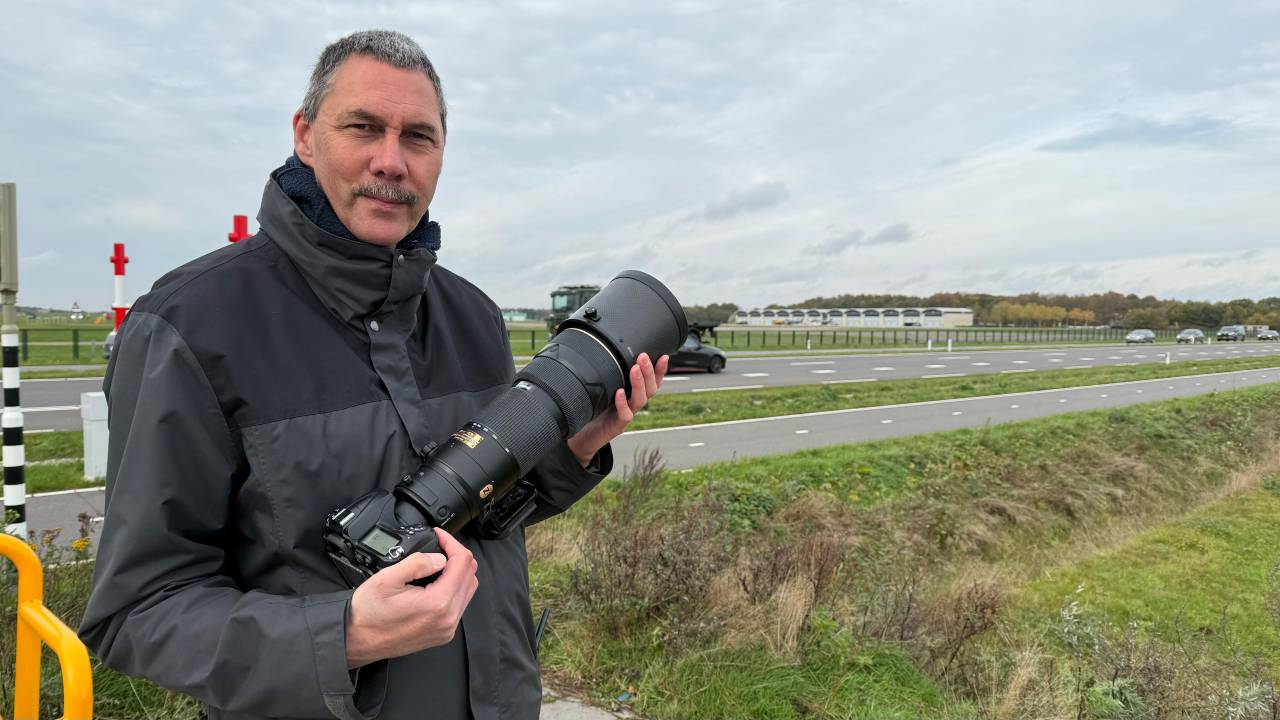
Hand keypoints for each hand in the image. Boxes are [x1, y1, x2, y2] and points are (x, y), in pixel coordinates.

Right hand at [345, 528, 477, 667]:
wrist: (356, 640)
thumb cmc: (368, 613)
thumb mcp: (387, 578)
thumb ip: (417, 563)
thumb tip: (440, 557)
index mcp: (438, 603)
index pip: (463, 563)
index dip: (452, 543)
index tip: (439, 536)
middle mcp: (448, 618)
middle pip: (471, 575)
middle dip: (457, 555)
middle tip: (440, 546)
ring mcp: (447, 628)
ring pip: (468, 590)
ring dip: (458, 572)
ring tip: (438, 562)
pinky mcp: (443, 633)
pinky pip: (460, 605)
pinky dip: (454, 588)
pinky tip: (437, 582)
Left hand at [566, 352, 667, 465]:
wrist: (585, 437)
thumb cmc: (596, 410)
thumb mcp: (605, 389)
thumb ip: (611, 374)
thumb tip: (609, 350)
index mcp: (634, 394)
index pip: (652, 381)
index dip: (660, 371)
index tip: (664, 357)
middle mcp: (634, 404)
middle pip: (650, 389)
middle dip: (649, 372)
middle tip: (643, 357)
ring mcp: (627, 415)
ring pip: (640, 400)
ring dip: (639, 384)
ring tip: (635, 369)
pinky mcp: (618, 426)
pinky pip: (625, 415)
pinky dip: (623, 403)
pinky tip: (620, 392)